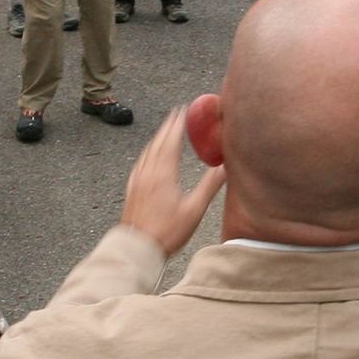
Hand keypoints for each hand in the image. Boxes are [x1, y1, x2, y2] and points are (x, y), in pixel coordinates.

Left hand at [118, 106, 225, 256]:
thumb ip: (210, 186)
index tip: (183, 111)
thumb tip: (226, 168)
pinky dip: (148, 152)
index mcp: (164, 173)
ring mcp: (138, 180)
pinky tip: (149, 157)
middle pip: (158, 142)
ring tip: (165, 131)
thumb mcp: (194, 209)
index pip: (171, 141)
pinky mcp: (132, 189)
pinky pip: (140, 163)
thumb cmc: (167, 231)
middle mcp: (148, 172)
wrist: (137, 247)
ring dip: (157, 138)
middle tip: (175, 114)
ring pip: (148, 151)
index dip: (178, 124)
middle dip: (167, 126)